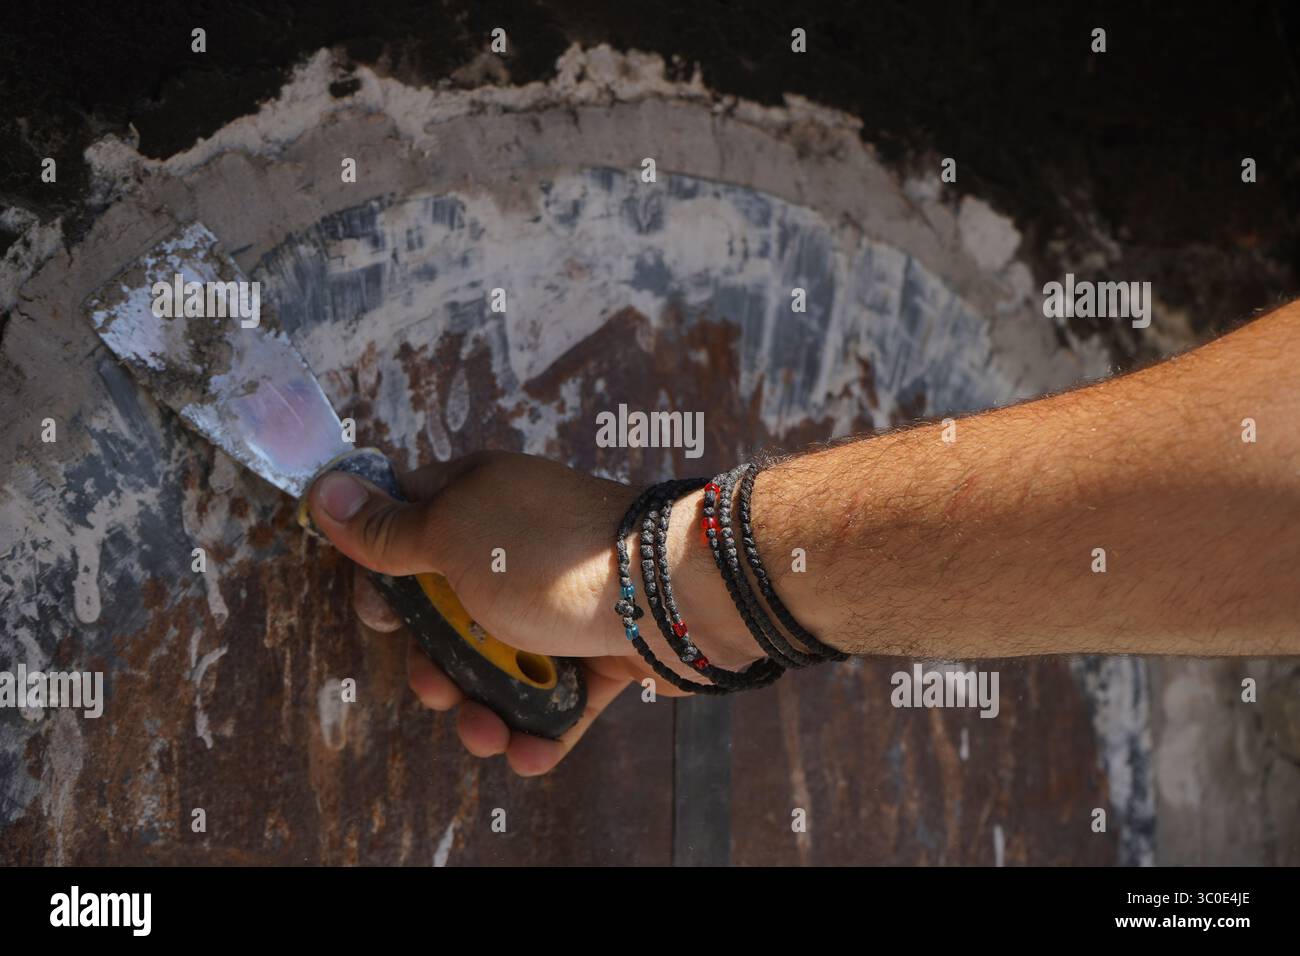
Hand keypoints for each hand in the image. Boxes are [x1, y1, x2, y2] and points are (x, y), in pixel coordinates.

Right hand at [307, 451, 758, 774]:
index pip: (409, 526)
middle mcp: (516, 548)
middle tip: (440, 686)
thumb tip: (324, 492)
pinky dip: (539, 728)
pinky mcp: (598, 651)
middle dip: (435, 665)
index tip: (383, 616)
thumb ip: (390, 528)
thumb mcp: (453, 535)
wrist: (669, 594)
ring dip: (482, 710)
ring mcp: (558, 602)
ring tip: (488, 734)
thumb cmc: (550, 557)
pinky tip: (530, 751)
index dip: (383, 574)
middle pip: (450, 614)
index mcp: (479, 501)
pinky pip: (557, 695)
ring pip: (501, 664)